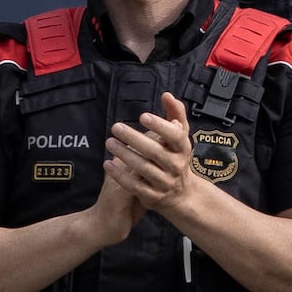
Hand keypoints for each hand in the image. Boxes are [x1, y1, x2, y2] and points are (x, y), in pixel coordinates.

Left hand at [95, 106, 198, 240]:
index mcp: (183, 149)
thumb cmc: (175, 158)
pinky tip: (108, 164)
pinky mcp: (153, 196)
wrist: (181, 195)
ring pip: (143, 168)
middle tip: (116, 127)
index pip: (176, 136)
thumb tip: (167, 95)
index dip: (160, 126)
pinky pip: (134, 186)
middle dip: (134, 138)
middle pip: (155, 152)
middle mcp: (176, 166)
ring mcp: (165, 183)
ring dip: (124, 154)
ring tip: (109, 142)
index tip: (143, 116)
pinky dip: (120, 175)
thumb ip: (175, 114)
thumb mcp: (179, 137)